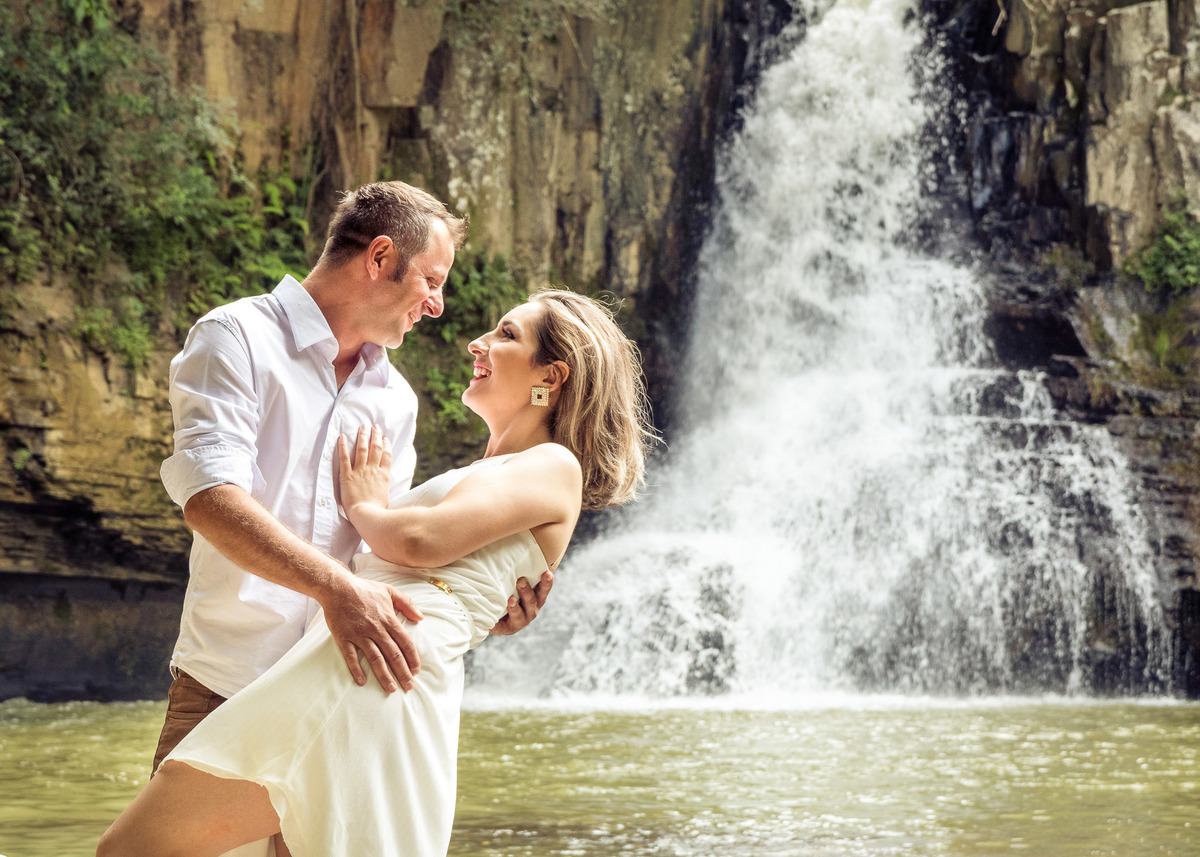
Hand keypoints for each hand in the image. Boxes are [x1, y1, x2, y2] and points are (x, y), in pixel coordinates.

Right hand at [322, 572, 423, 692]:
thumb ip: (407, 603)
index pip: (405, 642)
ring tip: (391, 688)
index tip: (416, 671)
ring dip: (384, 675)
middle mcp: (376, 628)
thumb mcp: (390, 591)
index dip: (412, 658)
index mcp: (388, 619)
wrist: (337, 587)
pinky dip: (356, 669)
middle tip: (409, 686)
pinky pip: (351, 656)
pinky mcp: (343, 637)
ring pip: (375, 658)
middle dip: (403, 672)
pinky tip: (362, 681)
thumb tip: (421, 617)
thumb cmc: (364, 589)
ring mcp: (359, 634)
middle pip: (393, 654)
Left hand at [338, 424, 391, 518]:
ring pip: (362, 449)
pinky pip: (344, 458)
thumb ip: (385, 487)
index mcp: (384, 475)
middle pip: (375, 448)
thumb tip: (385, 485)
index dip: (386, 445)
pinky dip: (343, 446)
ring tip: (363, 427)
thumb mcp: (386, 496)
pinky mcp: (347, 476)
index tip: (384, 438)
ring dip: (362, 436)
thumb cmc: (377, 510)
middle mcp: (373, 470)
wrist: (367, 514)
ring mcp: (360, 471)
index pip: (386, 455)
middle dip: (375, 436)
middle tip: (374, 426)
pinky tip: (342, 437)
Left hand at [490, 570, 553, 635]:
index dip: (547, 582)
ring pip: (520, 614)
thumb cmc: (507, 591)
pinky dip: (499, 624)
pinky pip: (503, 626)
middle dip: (527, 591)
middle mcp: (531, 610)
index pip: (544, 589)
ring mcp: (521, 620)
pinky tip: (493, 622)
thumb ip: (516, 570)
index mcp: (536, 597)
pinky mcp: (507, 629)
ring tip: (510, 599)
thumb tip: (512, 542)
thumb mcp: (513, 581)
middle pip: (532, 601)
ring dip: (515, 607)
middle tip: (521, 580)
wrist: (495, 615)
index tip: (547, 573)